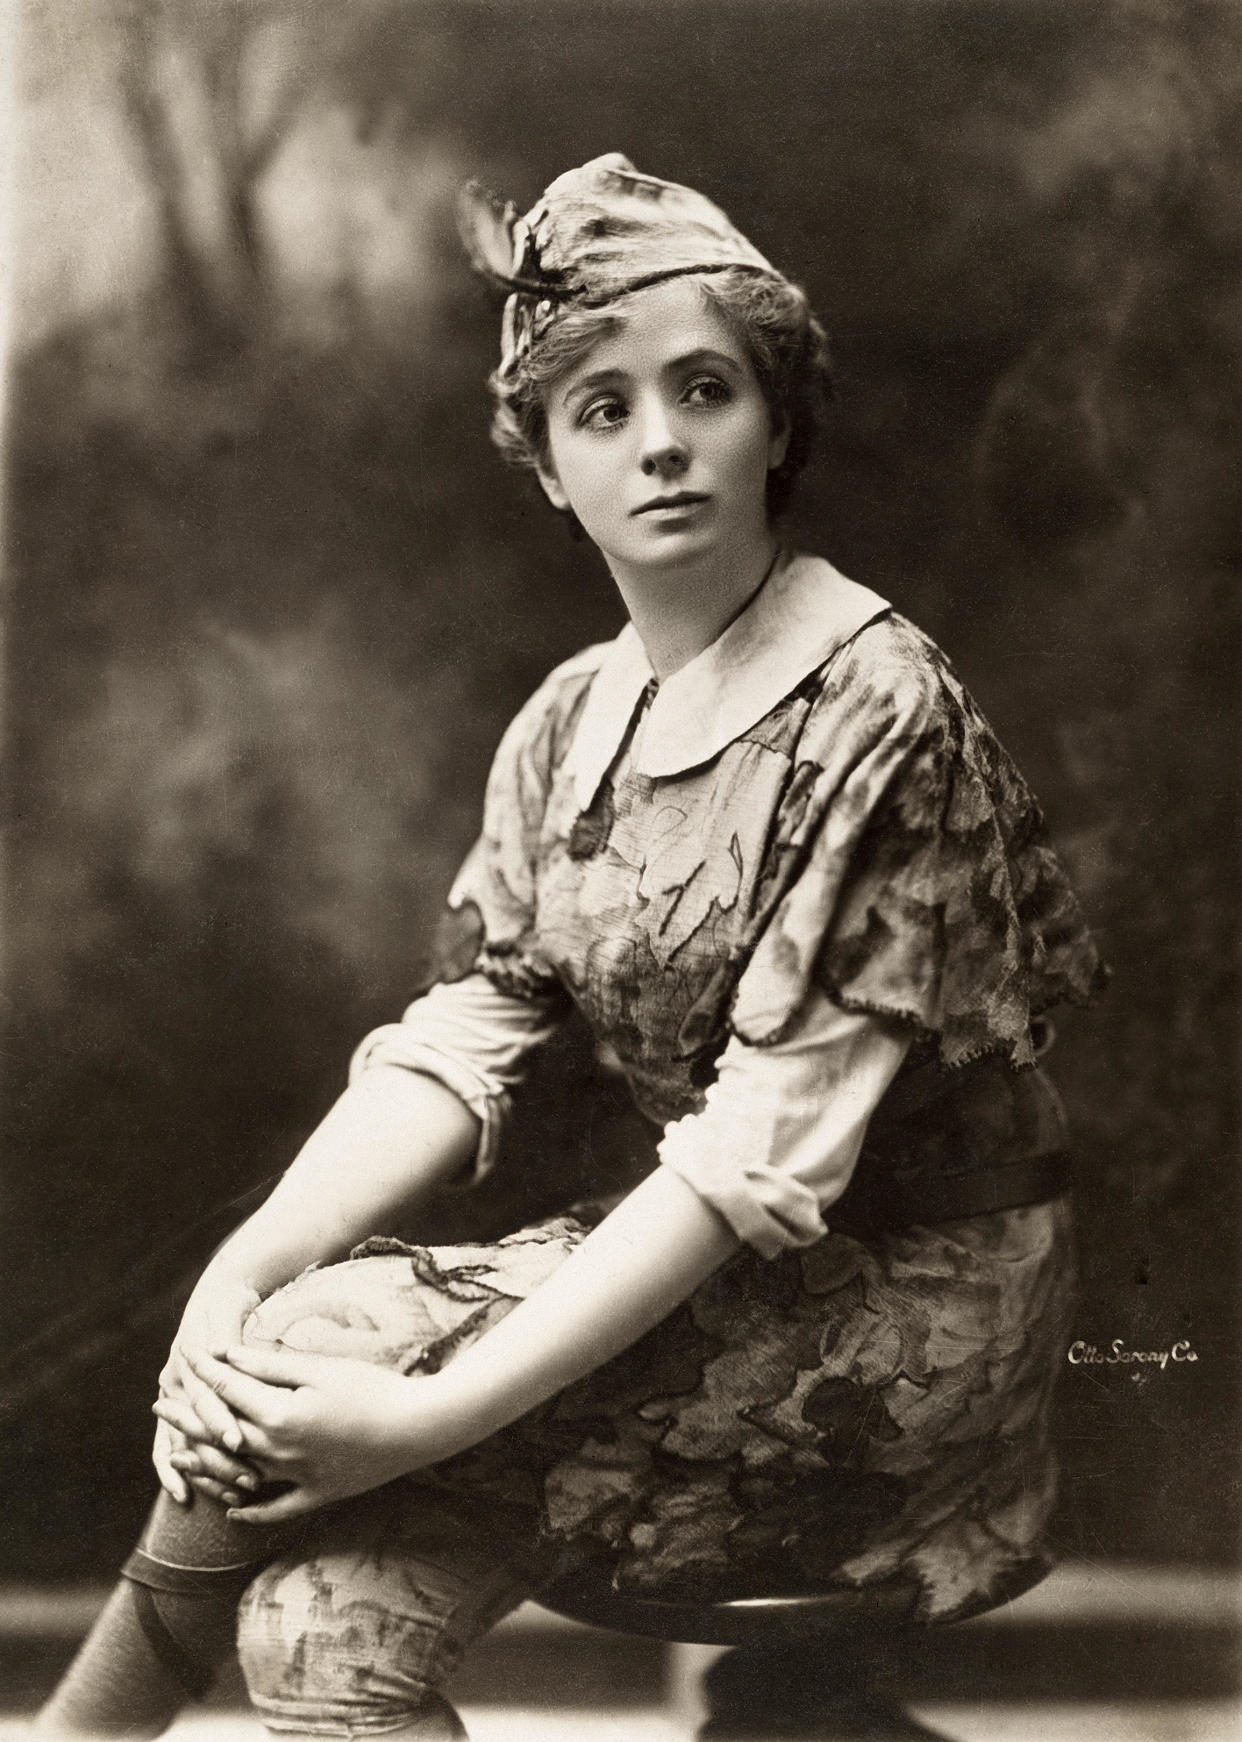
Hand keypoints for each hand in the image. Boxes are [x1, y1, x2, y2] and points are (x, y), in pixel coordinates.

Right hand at [153, 1270, 262, 1503]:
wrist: (213, 1296)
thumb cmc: (229, 1305)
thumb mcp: (230, 1315)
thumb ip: (232, 1340)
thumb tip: (231, 1354)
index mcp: (190, 1359)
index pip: (205, 1396)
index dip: (219, 1419)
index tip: (237, 1441)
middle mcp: (176, 1380)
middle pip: (195, 1428)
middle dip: (220, 1456)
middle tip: (250, 1479)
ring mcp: (171, 1396)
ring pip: (183, 1443)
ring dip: (205, 1471)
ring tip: (236, 1492)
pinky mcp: (174, 1409)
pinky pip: (165, 1446)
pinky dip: (172, 1471)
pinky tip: (183, 1496)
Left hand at [160, 1344, 449, 1524]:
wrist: (418, 1427)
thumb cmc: (372, 1388)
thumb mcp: (320, 1368)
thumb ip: (272, 1365)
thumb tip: (229, 1356)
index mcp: (279, 1416)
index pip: (229, 1391)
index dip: (205, 1371)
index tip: (186, 1355)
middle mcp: (280, 1452)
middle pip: (222, 1434)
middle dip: (189, 1416)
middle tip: (161, 1402)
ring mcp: (298, 1478)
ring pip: (238, 1475)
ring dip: (206, 1464)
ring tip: (180, 1453)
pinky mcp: (319, 1494)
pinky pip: (276, 1509)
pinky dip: (252, 1511)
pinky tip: (233, 1511)